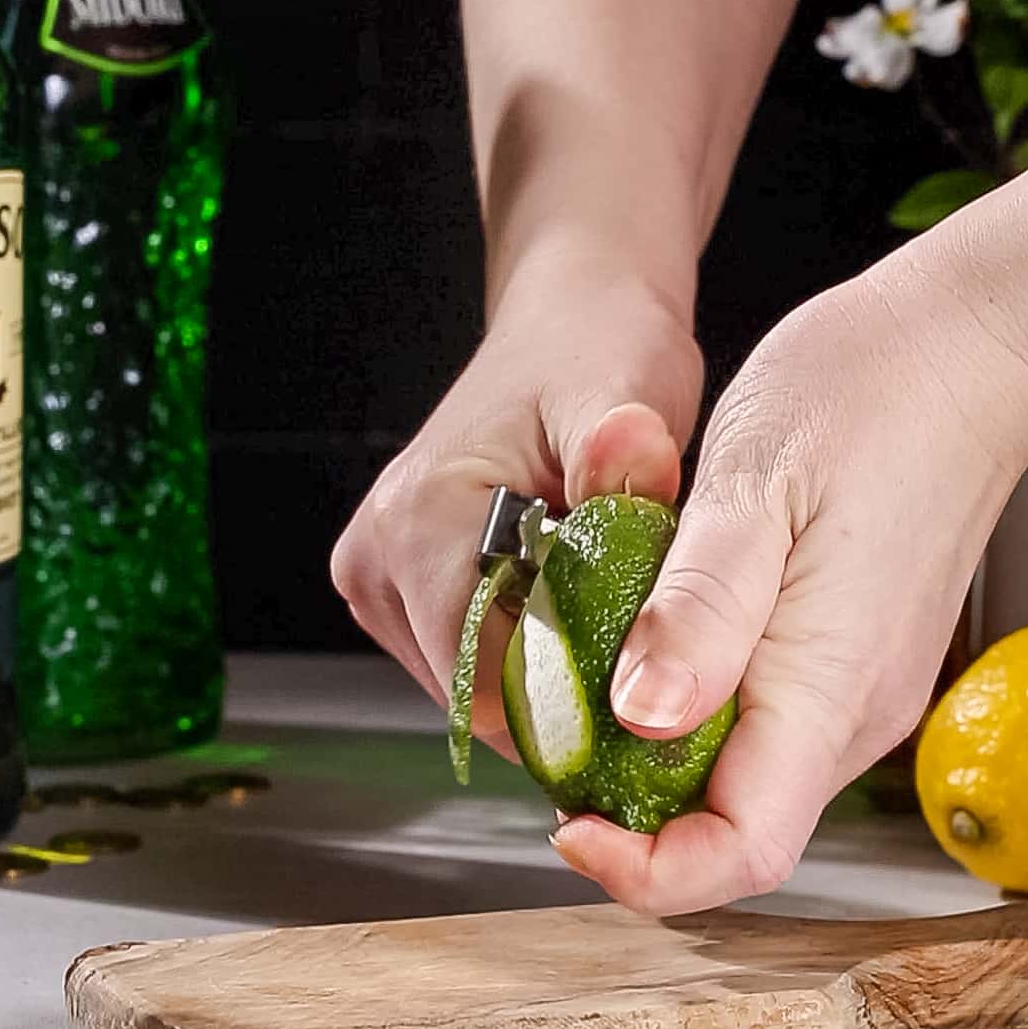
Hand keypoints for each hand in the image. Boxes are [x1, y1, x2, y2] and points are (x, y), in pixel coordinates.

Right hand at [331, 244, 702, 754]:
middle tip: (648, 660)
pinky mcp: (398, 590)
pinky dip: (529, 657)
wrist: (567, 319)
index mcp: (422, 519)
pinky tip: (578, 614)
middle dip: (565, 699)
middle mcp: (379, 555)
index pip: (482, 679)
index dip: (570, 709)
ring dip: (547, 681)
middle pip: (477, 698)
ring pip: (473, 692)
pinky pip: (469, 663)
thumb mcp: (626, 393)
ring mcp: (380, 577)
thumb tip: (634, 466)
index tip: (647, 699)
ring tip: (614, 624)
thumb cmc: (597, 350)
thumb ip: (626, 448)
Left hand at [552, 245, 1027, 911]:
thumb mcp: (754, 484)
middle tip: (552, 730)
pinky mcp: (854, 653)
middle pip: (733, 827)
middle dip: (631, 813)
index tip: (564, 820)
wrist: (963, 345)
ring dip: (657, 758)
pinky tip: (650, 638)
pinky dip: (695, 708)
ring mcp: (861, 686)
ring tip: (586, 675)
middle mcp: (853, 711)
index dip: (644, 869)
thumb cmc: (866, 392)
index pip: (740, 853)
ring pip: (745, 777)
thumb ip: (700, 609)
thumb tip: (639, 716)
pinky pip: (766, 722)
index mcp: (827, 687)